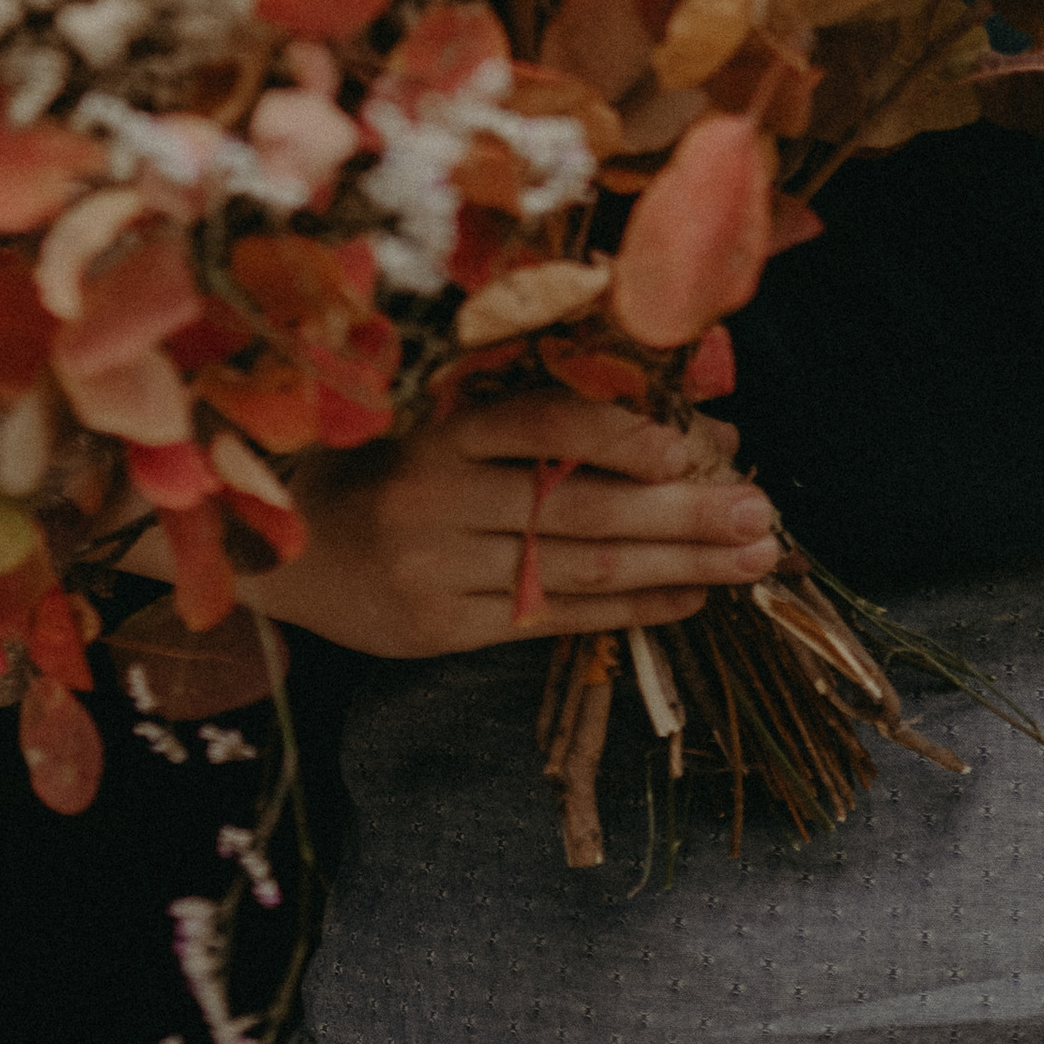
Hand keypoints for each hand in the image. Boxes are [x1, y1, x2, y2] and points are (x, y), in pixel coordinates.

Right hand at [252, 391, 779, 658]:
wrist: (281, 542)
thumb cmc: (379, 461)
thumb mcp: (436, 417)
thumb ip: (531, 416)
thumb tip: (670, 420)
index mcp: (439, 426)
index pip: (549, 422)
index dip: (628, 433)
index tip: (702, 442)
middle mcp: (438, 494)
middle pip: (583, 504)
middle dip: (684, 510)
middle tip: (763, 517)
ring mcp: (438, 567)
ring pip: (578, 566)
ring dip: (676, 564)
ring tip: (749, 561)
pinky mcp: (438, 627)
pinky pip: (550, 618)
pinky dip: (626, 611)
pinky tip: (686, 601)